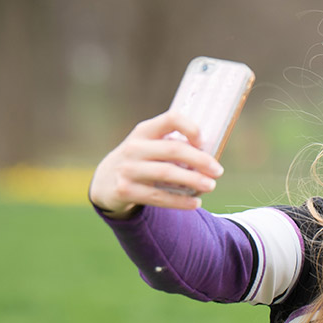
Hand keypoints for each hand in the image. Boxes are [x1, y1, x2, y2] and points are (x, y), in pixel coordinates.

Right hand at [88, 110, 224, 217]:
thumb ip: (172, 146)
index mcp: (144, 131)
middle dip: (199, 160)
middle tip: (218, 171)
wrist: (105, 181)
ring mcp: (127, 169)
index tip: (203, 141)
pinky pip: (158, 197)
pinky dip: (179, 201)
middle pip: (172, 150)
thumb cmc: (140, 161)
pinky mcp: (125, 190)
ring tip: (210, 186)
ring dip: (192, 180)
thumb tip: (209, 158)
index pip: (171, 119)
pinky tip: (195, 203)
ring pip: (166, 174)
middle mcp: (134, 147)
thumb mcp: (149, 146)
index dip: (190, 127)